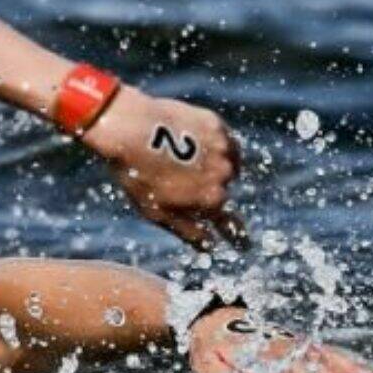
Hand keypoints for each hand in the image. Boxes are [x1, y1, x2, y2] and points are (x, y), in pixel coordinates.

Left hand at [82, 87, 244, 249]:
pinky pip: (220, 140)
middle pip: (221, 189)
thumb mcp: (157, 212)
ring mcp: (223, 148)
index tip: (245, 244)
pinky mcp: (216, 125)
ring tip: (178, 158)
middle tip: (176, 178)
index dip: (238, 236)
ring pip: (225, 164)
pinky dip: (209, 144)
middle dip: (205, 188)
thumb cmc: (137, 174)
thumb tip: (210, 247)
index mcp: (211, 201)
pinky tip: (187, 141)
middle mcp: (225, 175)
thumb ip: (188, 231)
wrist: (128, 130)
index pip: (232, 226)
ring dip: (210, 165)